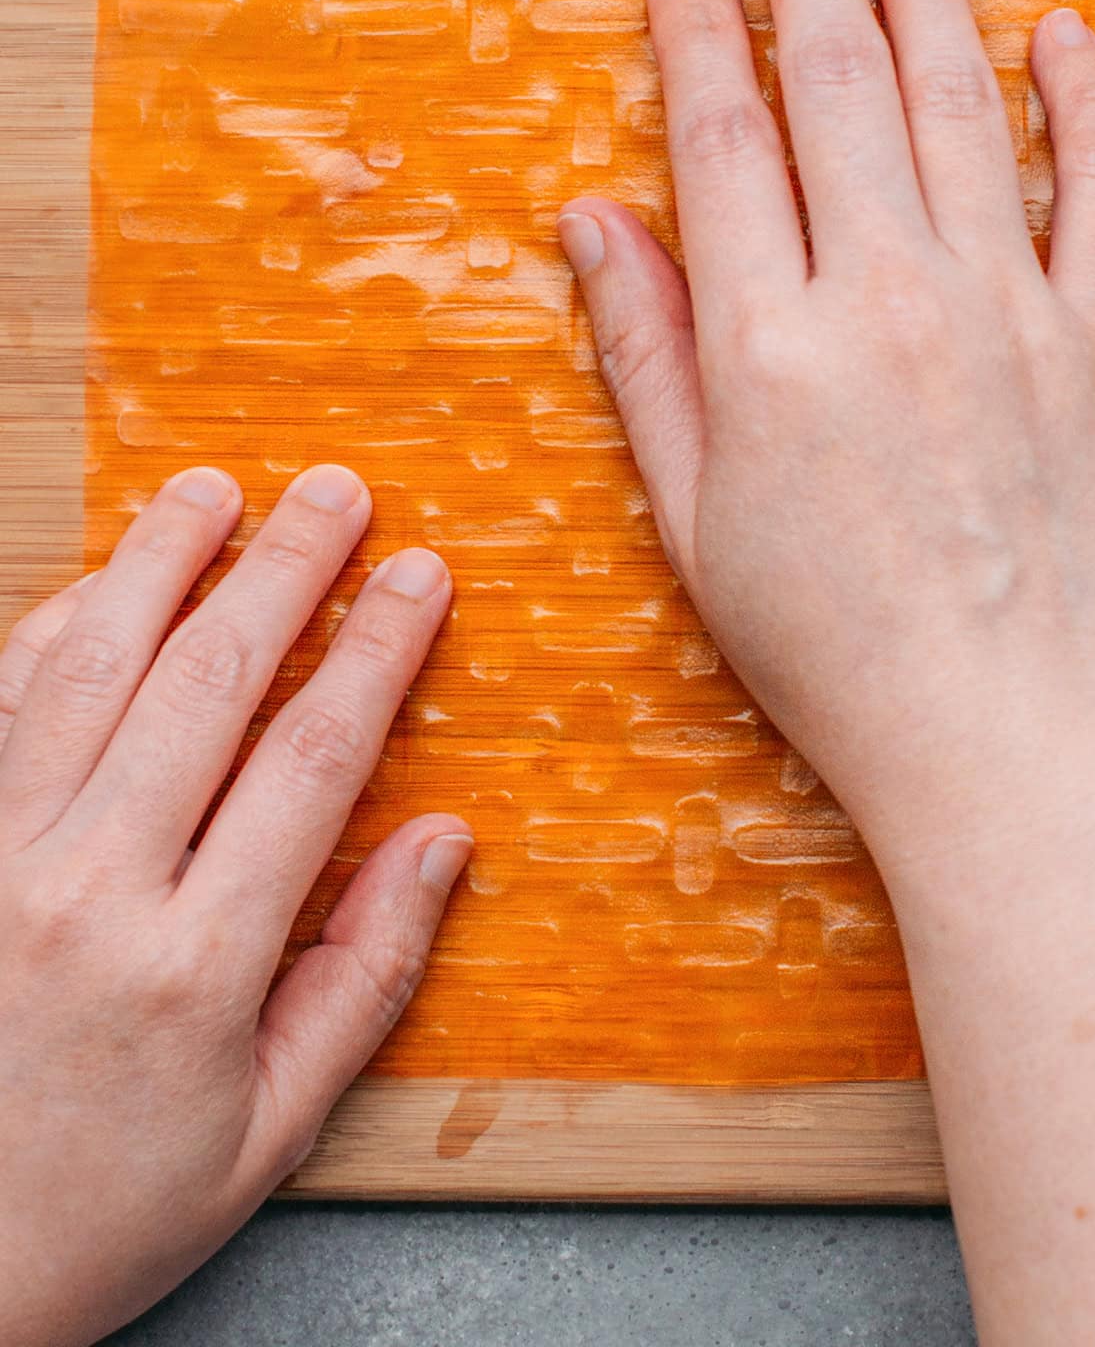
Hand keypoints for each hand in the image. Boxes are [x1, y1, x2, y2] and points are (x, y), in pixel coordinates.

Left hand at [0, 465, 468, 1346]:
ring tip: (215, 490)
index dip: (377, 650)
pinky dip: (48, 632)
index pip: (311, 759)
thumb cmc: (104, 1206)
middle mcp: (87, 891)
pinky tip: (98, 585)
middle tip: (337, 493)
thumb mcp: (269, 1133)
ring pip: (88, 669)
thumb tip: (443, 841)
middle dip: (285, 569)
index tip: (420, 575)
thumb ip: (364, 979)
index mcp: (192, 965)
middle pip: (207, 682)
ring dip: (158, 564)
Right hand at [560, 0, 1094, 1346]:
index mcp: (768, 338)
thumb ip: (645, 355)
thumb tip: (592, 217)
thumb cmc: (836, 653)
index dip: (699, 31)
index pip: (724, 133)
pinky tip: (1063, 35)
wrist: (1015, 744)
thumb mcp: (697, 519)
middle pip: (839, 83)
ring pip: (963, 103)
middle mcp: (887, 291)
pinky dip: (1088, 104)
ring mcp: (1010, 306)